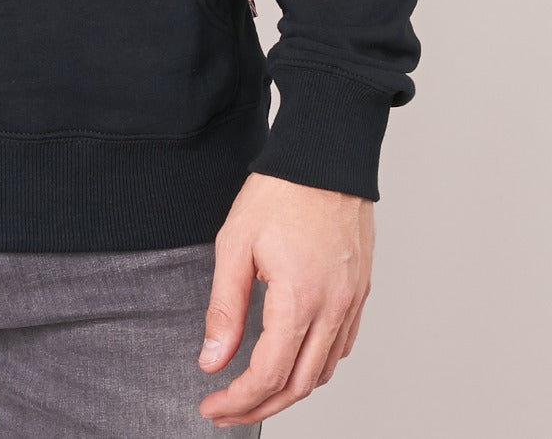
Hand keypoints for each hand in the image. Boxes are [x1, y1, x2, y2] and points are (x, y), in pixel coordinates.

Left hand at [196, 171, 373, 428]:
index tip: (211, 406)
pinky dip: (313, 367)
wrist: (324, 158)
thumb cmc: (279, 193)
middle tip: (224, 412)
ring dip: (287, 391)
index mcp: (300, 300)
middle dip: (258, 406)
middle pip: (298, 385)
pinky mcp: (359, 293)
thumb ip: (224, 308)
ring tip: (252, 392)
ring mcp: (351, 303)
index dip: (238, 399)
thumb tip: (212, 360)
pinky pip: (339, 348)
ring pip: (322, 372)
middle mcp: (333, 309)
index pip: (269, 374)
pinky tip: (289, 361)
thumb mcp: (235, 245)